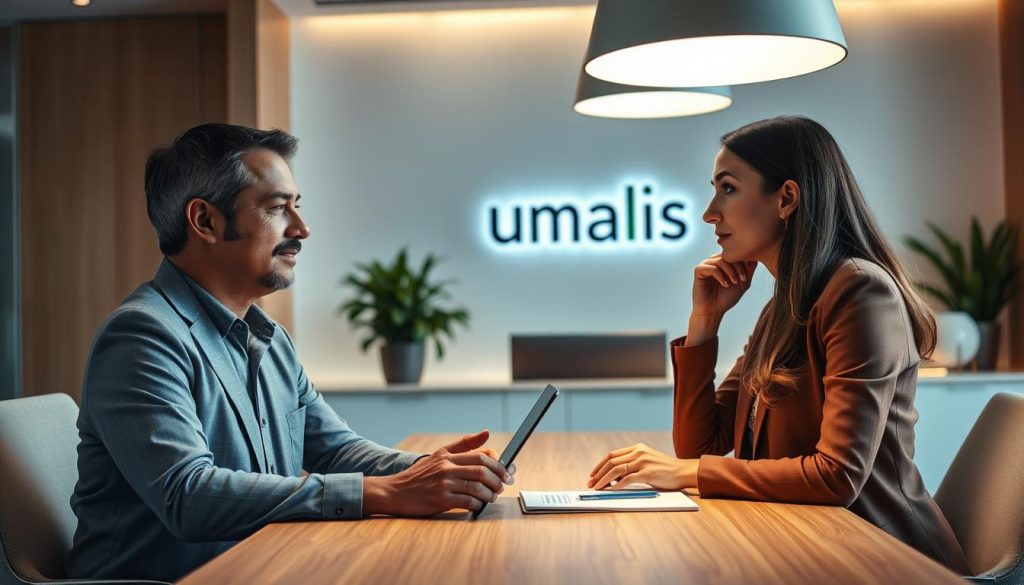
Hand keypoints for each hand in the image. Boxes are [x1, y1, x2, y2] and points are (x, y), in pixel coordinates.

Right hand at [363, 430, 513, 516]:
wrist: (394, 492)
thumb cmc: (419, 475)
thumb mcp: (438, 455)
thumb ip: (463, 445)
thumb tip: (486, 432)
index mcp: (447, 456)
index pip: (481, 456)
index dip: (498, 464)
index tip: (506, 471)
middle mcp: (446, 467)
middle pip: (482, 470)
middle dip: (498, 479)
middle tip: (503, 485)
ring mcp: (443, 484)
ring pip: (477, 487)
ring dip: (490, 494)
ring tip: (492, 497)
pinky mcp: (440, 500)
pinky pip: (468, 502)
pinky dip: (477, 504)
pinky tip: (478, 505)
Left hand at [587, 443, 697, 490]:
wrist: (684, 471)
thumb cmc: (665, 470)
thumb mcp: (647, 462)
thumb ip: (631, 466)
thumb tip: (613, 477)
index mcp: (637, 448)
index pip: (612, 455)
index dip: (600, 465)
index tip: (593, 474)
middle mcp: (638, 452)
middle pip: (611, 461)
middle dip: (598, 473)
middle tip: (590, 483)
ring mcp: (643, 462)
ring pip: (616, 470)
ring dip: (604, 480)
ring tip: (597, 488)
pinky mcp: (648, 473)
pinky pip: (627, 479)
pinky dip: (616, 485)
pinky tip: (610, 490)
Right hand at [692, 254, 755, 318]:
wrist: (713, 311)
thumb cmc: (727, 298)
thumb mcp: (743, 283)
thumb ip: (749, 271)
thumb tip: (755, 258)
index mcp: (724, 262)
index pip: (735, 254)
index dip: (743, 263)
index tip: (746, 278)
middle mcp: (714, 261)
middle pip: (728, 255)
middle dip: (738, 267)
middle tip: (742, 279)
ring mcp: (706, 265)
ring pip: (720, 260)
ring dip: (730, 271)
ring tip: (734, 282)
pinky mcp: (698, 271)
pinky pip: (711, 268)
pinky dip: (720, 276)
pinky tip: (725, 285)